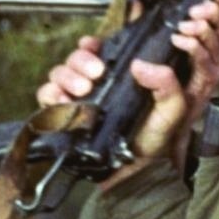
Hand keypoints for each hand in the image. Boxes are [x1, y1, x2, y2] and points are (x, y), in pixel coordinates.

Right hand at [34, 0, 218, 175]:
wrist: (137, 175)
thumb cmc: (153, 143)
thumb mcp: (172, 112)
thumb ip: (168, 86)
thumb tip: (142, 66)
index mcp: (119, 77)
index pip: (99, 49)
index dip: (93, 43)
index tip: (95, 45)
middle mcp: (96, 85)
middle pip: (76, 58)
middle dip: (82, 60)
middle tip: (96, 73)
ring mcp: (78, 99)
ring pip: (59, 73)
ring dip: (67, 76)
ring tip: (84, 89)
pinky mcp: (63, 116)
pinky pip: (47, 97)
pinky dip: (52, 95)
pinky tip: (65, 101)